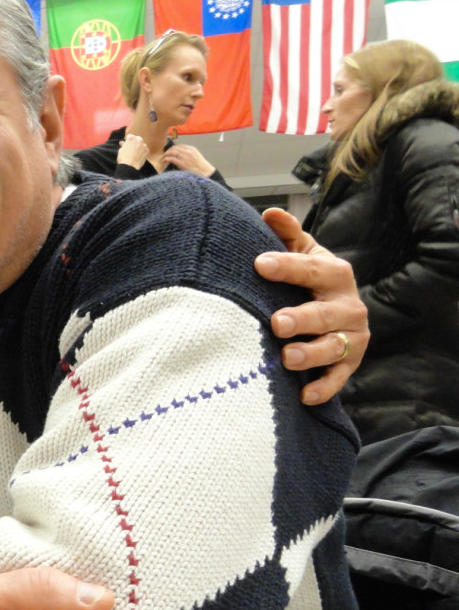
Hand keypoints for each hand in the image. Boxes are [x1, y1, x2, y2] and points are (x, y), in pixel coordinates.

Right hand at [117, 133, 148, 169]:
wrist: (129, 167)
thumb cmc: (123, 158)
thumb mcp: (121, 150)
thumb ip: (123, 145)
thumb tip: (122, 143)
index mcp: (131, 138)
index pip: (130, 136)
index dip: (128, 140)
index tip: (126, 144)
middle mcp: (139, 140)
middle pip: (137, 139)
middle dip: (135, 143)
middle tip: (131, 148)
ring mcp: (144, 145)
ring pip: (141, 145)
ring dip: (139, 147)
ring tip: (135, 153)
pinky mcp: (147, 151)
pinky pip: (145, 150)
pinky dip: (142, 152)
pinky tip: (138, 156)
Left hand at [161, 144, 214, 177]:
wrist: (206, 172)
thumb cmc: (201, 167)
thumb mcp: (196, 157)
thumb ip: (189, 155)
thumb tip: (180, 156)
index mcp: (192, 149)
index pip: (179, 146)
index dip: (173, 148)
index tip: (169, 152)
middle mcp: (188, 151)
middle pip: (174, 148)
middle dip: (168, 151)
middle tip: (164, 155)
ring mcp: (184, 156)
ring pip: (171, 152)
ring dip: (165, 155)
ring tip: (162, 159)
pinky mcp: (181, 163)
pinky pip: (170, 158)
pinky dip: (166, 159)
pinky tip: (164, 162)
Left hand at [256, 208, 368, 404]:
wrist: (337, 313)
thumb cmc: (311, 281)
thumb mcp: (303, 254)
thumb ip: (287, 236)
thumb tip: (268, 213)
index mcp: (334, 274)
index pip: (310, 268)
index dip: (287, 266)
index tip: (260, 264)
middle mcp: (347, 305)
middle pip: (325, 312)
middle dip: (302, 318)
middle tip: (276, 323)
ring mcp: (350, 336)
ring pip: (333, 346)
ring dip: (311, 354)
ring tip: (286, 358)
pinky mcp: (349, 363)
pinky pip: (338, 378)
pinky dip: (323, 388)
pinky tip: (303, 396)